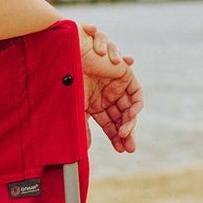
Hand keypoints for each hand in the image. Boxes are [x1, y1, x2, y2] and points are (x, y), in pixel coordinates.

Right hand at [76, 23, 141, 152]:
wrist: (67, 52)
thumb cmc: (67, 77)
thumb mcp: (75, 107)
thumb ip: (82, 127)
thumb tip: (86, 149)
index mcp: (95, 102)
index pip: (110, 123)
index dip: (116, 137)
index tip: (121, 150)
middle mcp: (106, 94)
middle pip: (122, 117)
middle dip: (126, 132)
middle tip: (129, 146)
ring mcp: (116, 84)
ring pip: (129, 106)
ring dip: (130, 120)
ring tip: (126, 132)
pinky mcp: (124, 73)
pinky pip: (136, 91)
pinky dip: (136, 104)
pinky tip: (130, 115)